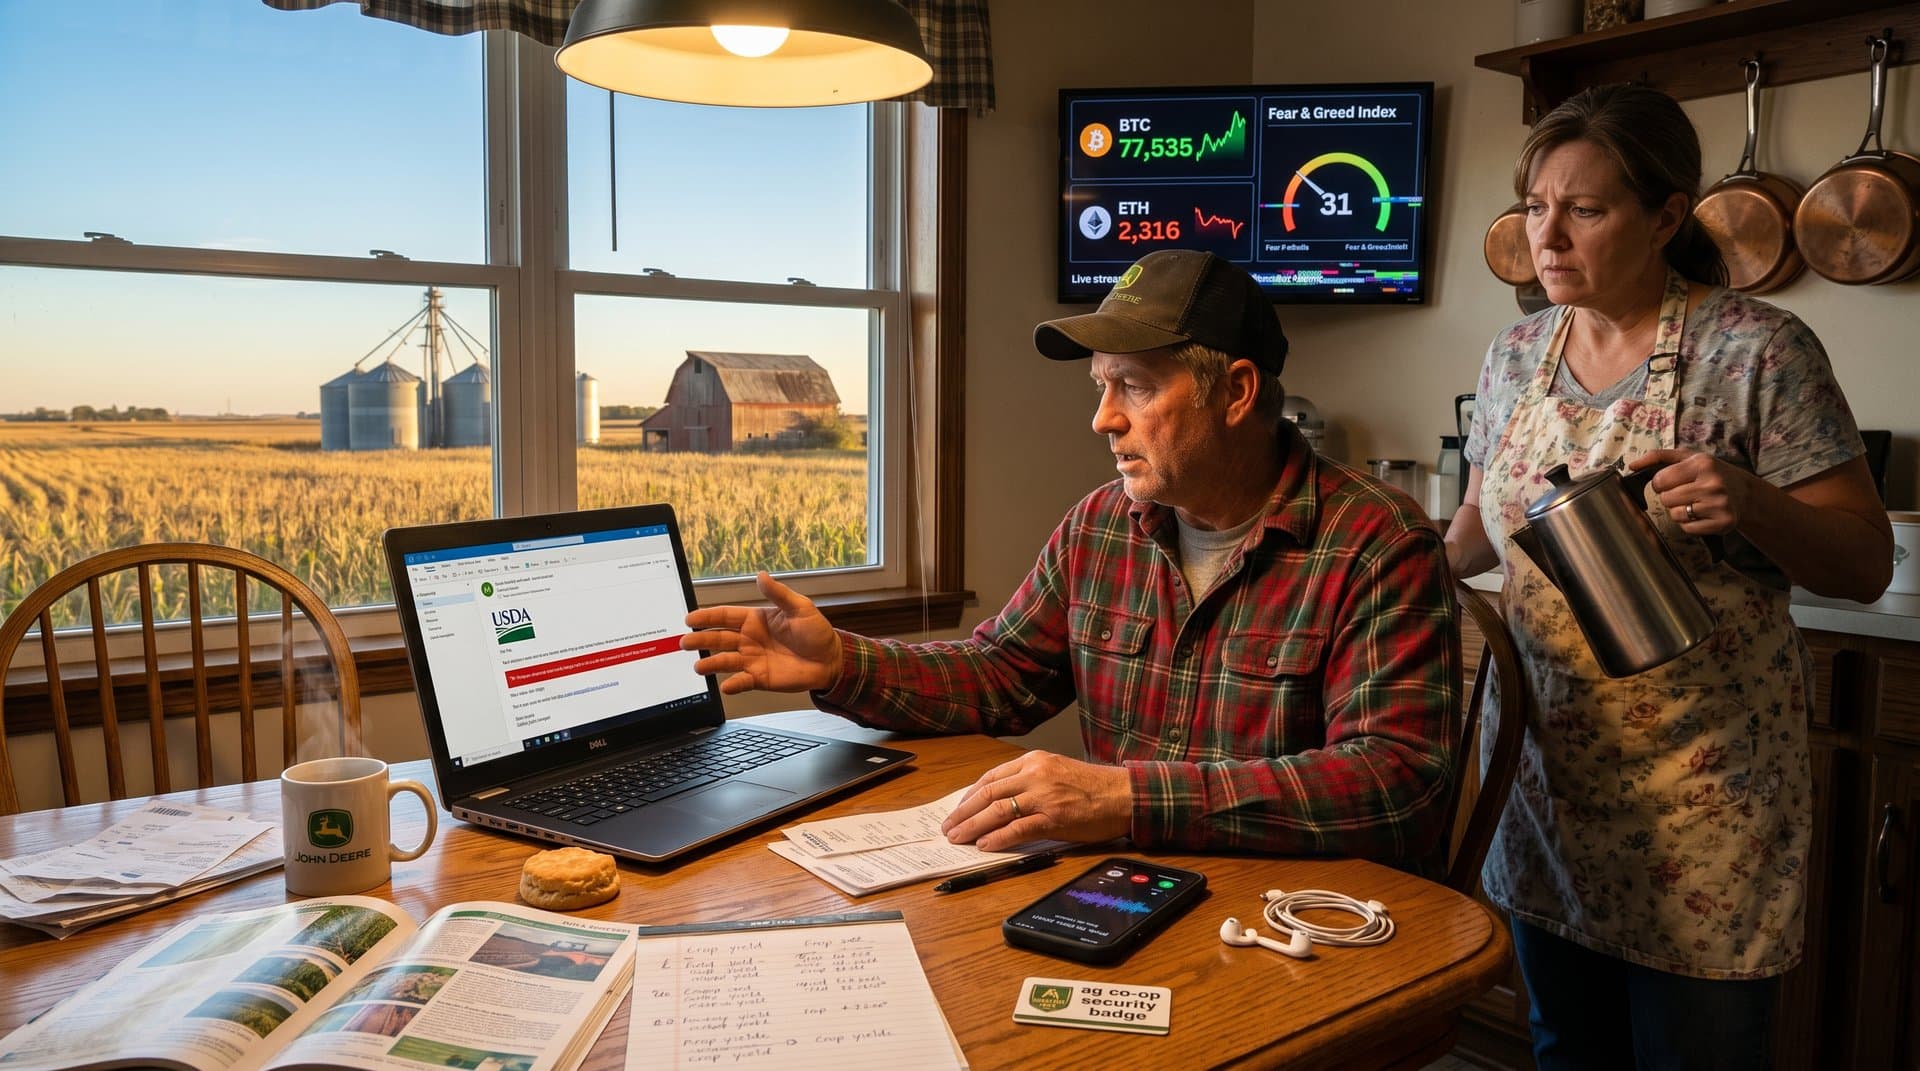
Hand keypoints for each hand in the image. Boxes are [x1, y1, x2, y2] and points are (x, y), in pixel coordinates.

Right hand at [681, 571, 842, 694]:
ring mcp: (752, 660)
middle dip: (701, 640)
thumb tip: (761, 575)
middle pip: (719, 638)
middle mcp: (749, 640)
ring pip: (725, 661)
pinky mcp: (760, 678)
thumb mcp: (800, 608)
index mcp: (755, 620)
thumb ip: (779, 594)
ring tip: (699, 666)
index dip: (707, 617)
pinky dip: (734, 684)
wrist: (830, 660)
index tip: (690, 618)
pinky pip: (742, 681)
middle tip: (685, 642)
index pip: (725, 616)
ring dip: (711, 664)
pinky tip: (726, 686)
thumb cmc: (816, 632)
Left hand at [940, 751, 1131, 851]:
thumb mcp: (1056, 771)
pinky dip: (997, 838)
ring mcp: (1044, 796)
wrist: (1123, 795)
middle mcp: (1035, 774)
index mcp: (1033, 760)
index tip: (957, 809)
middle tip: (948, 827)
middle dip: (963, 812)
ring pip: (997, 810)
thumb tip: (998, 802)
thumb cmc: (1092, 787)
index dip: (969, 795)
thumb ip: (1028, 781)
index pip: (990, 777)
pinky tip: (985, 845)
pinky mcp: (1054, 818)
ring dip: (972, 826)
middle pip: (988, 793)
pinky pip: (1018, 828)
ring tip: (959, 838)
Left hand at [1631, 448, 1753, 535]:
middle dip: (1670, 497)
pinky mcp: (1723, 523)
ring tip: (1695, 502)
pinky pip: (1688, 529)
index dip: (1660, 483)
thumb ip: (1658, 457)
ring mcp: (1720, 504)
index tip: (1672, 482)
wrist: (1744, 492)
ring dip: (1679, 511)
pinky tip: (1701, 513)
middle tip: (1686, 492)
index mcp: (1703, 464)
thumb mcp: (1688, 457)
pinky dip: (1689, 524)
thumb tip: (1632, 465)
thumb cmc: (1710, 473)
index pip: (1660, 480)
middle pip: (1666, 499)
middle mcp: (1713, 484)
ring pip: (1675, 515)